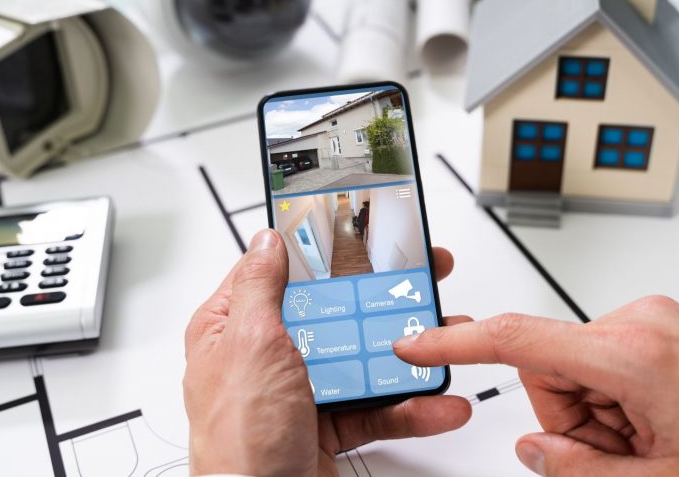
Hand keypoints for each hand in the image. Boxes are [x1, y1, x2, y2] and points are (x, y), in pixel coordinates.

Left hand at [184, 229, 470, 475]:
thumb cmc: (237, 439)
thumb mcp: (249, 343)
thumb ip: (260, 288)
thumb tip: (267, 241)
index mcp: (232, 329)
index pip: (279, 274)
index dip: (320, 253)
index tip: (362, 239)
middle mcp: (264, 358)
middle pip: (331, 315)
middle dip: (381, 302)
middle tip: (421, 284)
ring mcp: (297, 395)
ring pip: (361, 361)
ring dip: (407, 357)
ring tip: (445, 343)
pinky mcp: (325, 429)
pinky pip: (375, 409)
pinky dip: (410, 408)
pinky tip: (437, 402)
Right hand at [394, 296, 678, 475]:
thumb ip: (582, 471)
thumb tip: (534, 452)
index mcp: (632, 352)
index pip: (517, 339)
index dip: (457, 343)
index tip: (416, 343)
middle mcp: (640, 320)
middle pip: (551, 369)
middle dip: (574, 422)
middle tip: (628, 456)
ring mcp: (660, 320)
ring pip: (584, 371)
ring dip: (606, 417)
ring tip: (664, 445)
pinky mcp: (672, 327)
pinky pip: (616, 363)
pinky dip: (626, 401)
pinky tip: (671, 427)